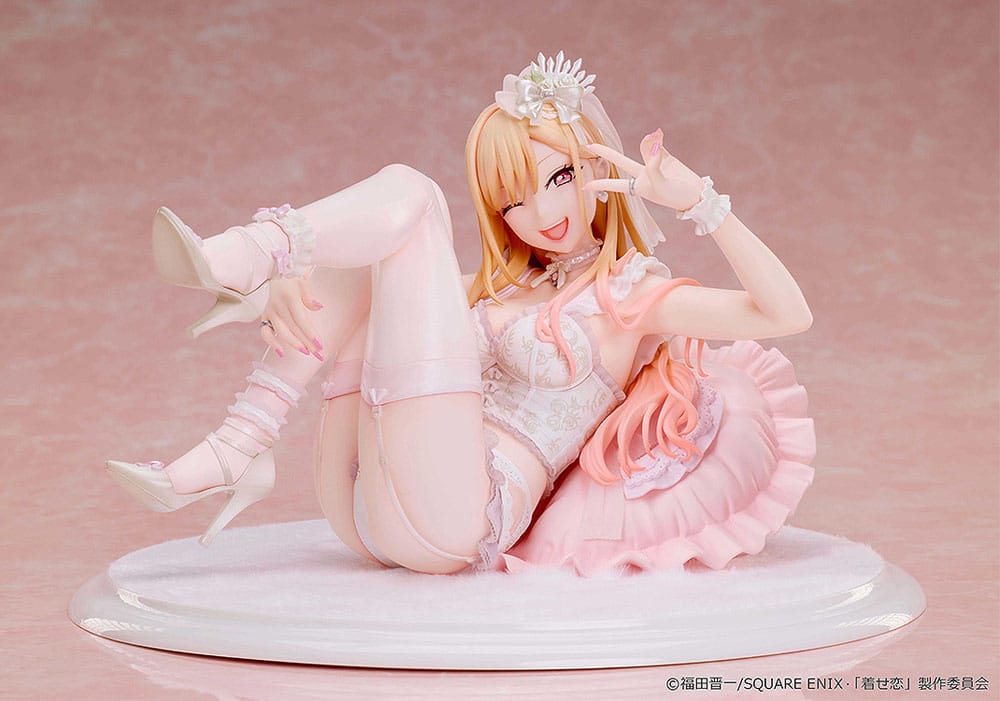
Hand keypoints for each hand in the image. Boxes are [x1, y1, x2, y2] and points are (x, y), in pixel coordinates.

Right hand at [259, 277, 324, 360]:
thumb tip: (319, 307)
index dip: (310, 333)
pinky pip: (265, 333)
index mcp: (289, 297)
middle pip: (294, 328)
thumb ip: (310, 296)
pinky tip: (282, 353)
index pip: (301, 319)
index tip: (320, 344)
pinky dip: (272, 343)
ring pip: (281, 332)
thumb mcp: (303, 283)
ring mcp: (270, 313)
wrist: (275, 276)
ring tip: (306, 352)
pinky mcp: (264, 318)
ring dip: (294, 344)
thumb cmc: (293, 282)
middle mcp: (278, 306)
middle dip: (307, 343)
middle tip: (319, 354)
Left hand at [583, 129, 703, 211]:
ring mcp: (653, 165)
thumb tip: (651, 142)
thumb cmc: (677, 195)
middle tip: (588, 146)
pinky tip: (659, 134)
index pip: (613, 184)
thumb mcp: (661, 184)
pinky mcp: (665, 157)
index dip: (599, 185)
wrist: (697, 194)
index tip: (584, 186)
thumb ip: (653, 164)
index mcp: (638, 186)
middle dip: (605, 154)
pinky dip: (656, 139)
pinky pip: (657, 145)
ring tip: (657, 137)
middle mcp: (643, 175)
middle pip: (620, 162)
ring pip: (644, 148)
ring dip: (648, 141)